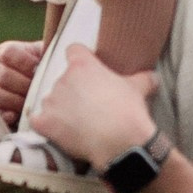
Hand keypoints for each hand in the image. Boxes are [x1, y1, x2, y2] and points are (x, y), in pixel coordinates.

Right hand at [0, 37, 42, 126]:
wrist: (39, 96)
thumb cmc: (43, 74)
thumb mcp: (44, 58)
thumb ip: (46, 52)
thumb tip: (49, 51)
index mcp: (4, 52)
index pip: (9, 53)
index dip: (25, 63)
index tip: (38, 70)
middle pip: (3, 75)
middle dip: (24, 85)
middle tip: (38, 91)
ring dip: (15, 100)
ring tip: (29, 103)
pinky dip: (4, 114)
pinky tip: (16, 115)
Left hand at [37, 50, 157, 175]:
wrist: (120, 141)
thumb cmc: (128, 111)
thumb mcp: (139, 88)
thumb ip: (143, 78)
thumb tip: (154, 77)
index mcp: (82, 65)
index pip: (73, 51)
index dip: (79, 61)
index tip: (86, 73)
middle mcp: (62, 79)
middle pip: (61, 80)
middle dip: (71, 91)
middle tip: (87, 105)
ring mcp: (51, 100)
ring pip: (50, 101)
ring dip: (59, 109)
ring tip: (77, 123)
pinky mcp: (44, 122)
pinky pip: (38, 121)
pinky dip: (45, 126)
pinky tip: (58, 132)